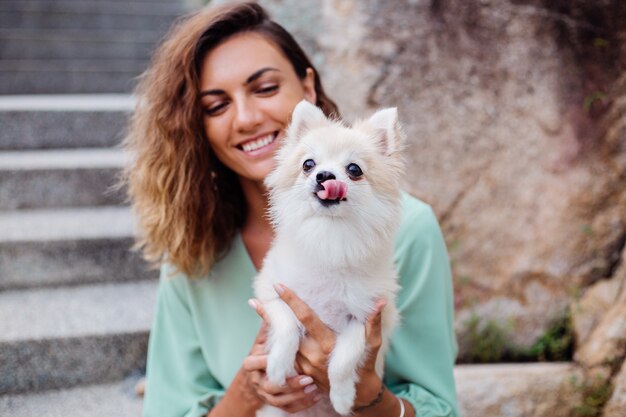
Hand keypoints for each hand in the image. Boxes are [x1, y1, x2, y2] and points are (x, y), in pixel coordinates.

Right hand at [244, 301, 321, 412]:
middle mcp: (257, 379)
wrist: (258, 381)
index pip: (256, 361)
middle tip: (308, 376)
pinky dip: (301, 403)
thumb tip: (260, 300)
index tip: (280, 353)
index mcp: (253, 361)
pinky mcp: (277, 404)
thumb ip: (268, 323)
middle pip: (271, 384)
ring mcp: (266, 394)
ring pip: (280, 399)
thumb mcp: (265, 337)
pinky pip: (288, 408)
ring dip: (297, 394)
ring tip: (314, 387)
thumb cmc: (266, 351)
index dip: (266, 360)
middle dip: (289, 381)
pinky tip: (315, 396)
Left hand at [258, 284, 387, 407]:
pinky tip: (267, 328)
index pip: (306, 318)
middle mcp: (313, 355)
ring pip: (284, 344)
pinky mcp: (299, 372)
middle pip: (287, 331)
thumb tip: (380, 302)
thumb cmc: (366, 365)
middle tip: (253, 300)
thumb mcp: (372, 344)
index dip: (293, 301)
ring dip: (271, 328)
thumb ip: (373, 322)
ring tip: (257, 307)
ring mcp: (304, 365)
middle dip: (270, 317)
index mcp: (329, 345)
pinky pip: (286, 354)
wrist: (356, 395)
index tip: (279, 287)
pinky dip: (276, 342)